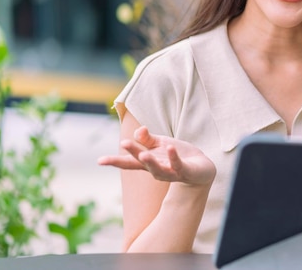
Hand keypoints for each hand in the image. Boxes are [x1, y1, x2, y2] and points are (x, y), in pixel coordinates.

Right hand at [98, 126, 215, 185]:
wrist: (201, 167)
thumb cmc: (177, 155)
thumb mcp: (161, 144)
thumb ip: (148, 138)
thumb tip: (139, 130)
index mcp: (148, 161)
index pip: (129, 162)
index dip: (115, 161)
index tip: (99, 161)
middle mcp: (156, 169)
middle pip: (141, 163)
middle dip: (132, 153)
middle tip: (123, 144)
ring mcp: (170, 172)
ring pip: (158, 169)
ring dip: (150, 161)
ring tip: (143, 153)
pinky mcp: (184, 171)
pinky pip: (178, 164)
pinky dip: (173, 157)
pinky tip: (170, 148)